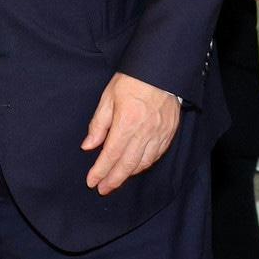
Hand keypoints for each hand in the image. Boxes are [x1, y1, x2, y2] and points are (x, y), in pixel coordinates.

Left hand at [81, 72, 179, 195]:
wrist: (162, 69)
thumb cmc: (133, 79)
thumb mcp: (109, 97)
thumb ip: (98, 124)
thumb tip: (88, 145)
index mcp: (127, 121)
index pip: (111, 154)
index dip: (100, 170)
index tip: (91, 181)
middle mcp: (144, 131)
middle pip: (127, 164)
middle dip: (113, 180)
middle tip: (103, 189)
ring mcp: (159, 133)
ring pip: (143, 163)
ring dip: (128, 174)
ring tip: (116, 179)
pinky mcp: (169, 132)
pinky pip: (157, 155)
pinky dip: (145, 164)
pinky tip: (136, 166)